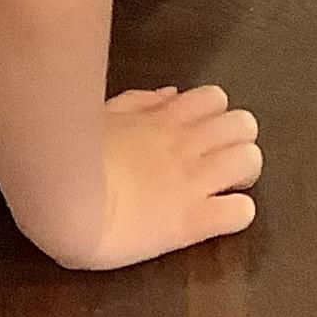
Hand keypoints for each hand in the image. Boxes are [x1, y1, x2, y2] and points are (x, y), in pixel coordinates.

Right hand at [31, 85, 263, 270]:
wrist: (65, 202)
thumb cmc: (71, 156)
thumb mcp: (104, 116)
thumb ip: (139, 103)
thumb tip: (171, 95)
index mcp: (164, 120)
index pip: (215, 99)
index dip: (216, 115)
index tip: (204, 133)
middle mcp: (186, 146)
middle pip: (244, 124)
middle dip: (238, 140)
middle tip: (222, 160)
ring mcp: (194, 182)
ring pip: (250, 161)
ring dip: (243, 172)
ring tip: (226, 187)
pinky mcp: (194, 221)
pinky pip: (241, 213)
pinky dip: (237, 214)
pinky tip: (219, 218)